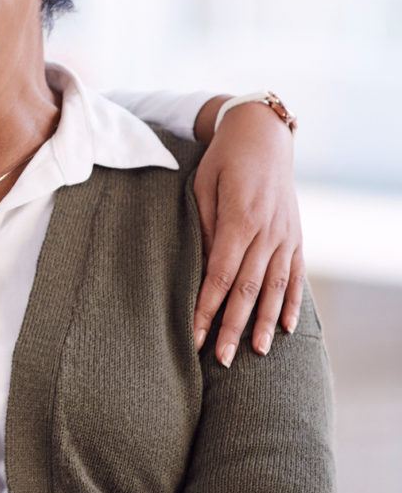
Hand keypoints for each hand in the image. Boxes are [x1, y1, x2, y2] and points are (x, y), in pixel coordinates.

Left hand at [192, 100, 301, 365]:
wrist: (263, 134)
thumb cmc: (222, 159)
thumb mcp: (202, 185)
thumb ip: (202, 226)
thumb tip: (199, 266)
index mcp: (240, 220)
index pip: (220, 275)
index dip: (207, 308)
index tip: (195, 335)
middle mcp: (268, 232)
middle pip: (247, 289)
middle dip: (232, 326)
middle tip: (220, 359)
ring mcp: (286, 235)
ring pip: (275, 287)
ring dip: (262, 322)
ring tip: (254, 353)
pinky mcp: (296, 235)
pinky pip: (295, 275)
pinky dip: (291, 303)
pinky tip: (284, 328)